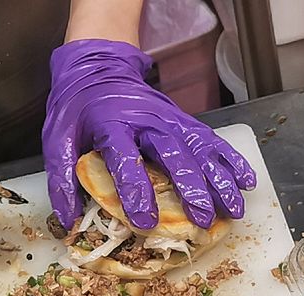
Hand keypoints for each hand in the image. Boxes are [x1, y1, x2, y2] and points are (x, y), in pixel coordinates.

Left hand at [43, 39, 255, 229]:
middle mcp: (147, 121)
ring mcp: (169, 119)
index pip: (125, 159)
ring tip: (234, 209)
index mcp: (112, 124)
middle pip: (174, 154)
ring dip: (220, 179)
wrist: (97, 67)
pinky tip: (246, 180)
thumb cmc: (76, 108)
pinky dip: (230, 159)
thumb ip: (61, 178)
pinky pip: (211, 140)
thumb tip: (68, 219)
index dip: (135, 190)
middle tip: (201, 219)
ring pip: (201, 149)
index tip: (143, 219)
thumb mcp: (57, 137)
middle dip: (191, 188)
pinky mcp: (183, 120)